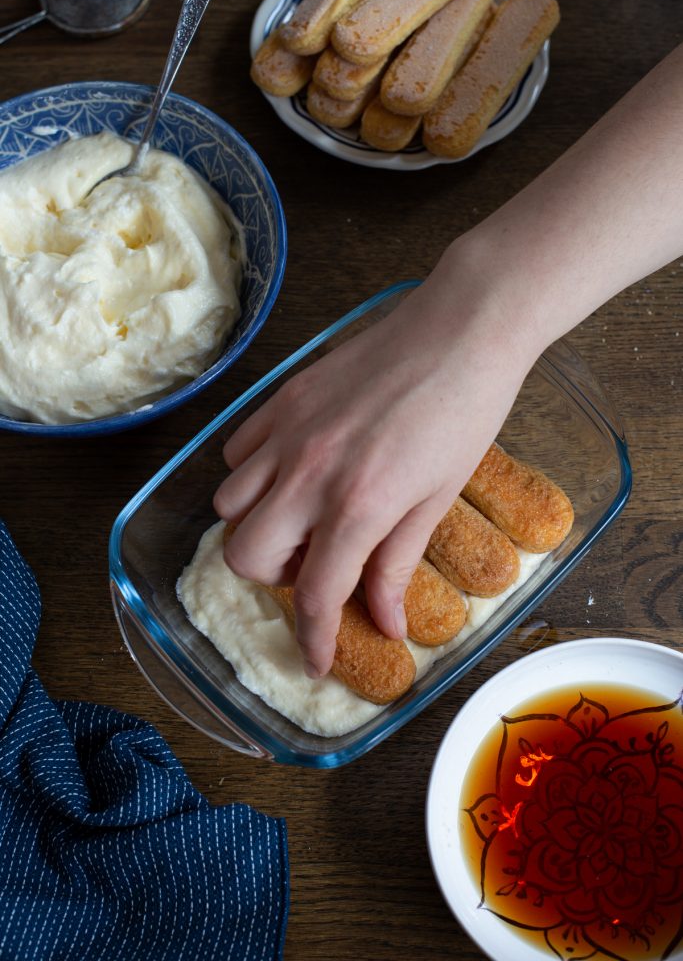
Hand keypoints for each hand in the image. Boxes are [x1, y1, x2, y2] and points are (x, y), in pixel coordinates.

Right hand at [213, 266, 532, 677]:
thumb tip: (386, 621)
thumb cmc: (465, 412)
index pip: (314, 595)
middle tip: (317, 567)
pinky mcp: (283, 398)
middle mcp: (309, 473)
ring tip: (304, 517)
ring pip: (230, 504)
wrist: (463, 328)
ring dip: (260, 526)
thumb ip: (398, 561)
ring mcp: (288, 431)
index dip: (313, 640)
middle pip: (245, 556)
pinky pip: (237, 451)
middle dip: (275, 579)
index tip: (315, 660)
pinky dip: (253, 475)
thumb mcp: (437, 497)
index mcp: (358, 505)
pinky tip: (292, 471)